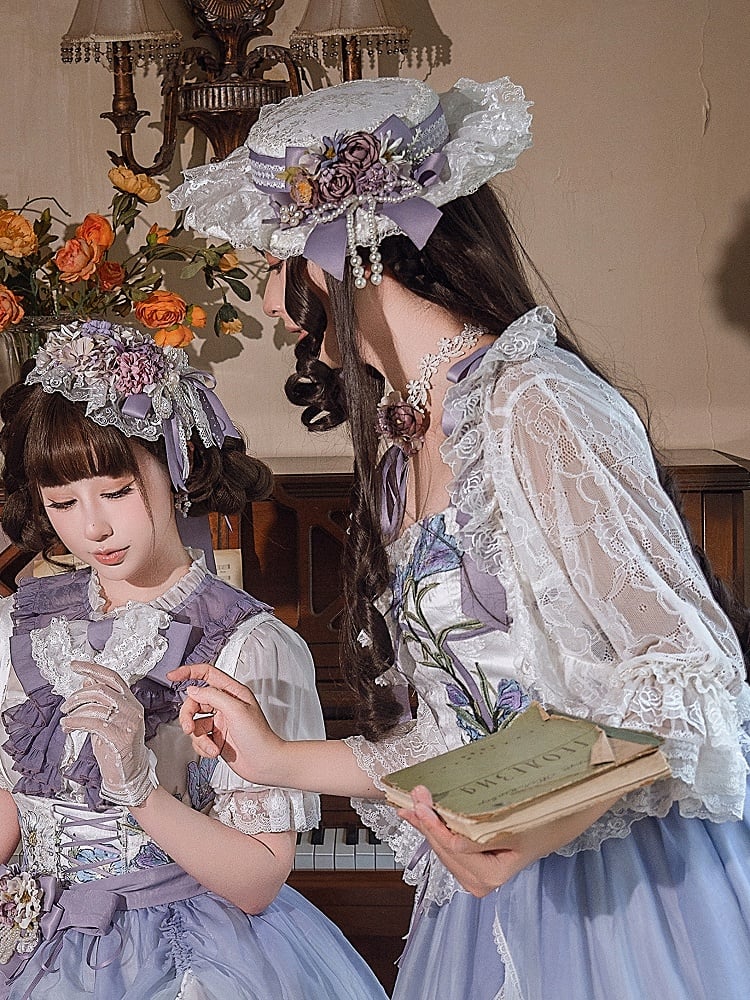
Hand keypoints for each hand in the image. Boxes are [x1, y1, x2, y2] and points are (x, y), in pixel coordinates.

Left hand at [60, 661, 155, 807]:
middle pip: (101, 689)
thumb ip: (100, 702)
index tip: (75, 665)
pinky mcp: (120, 736)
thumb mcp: (107, 721)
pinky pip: (93, 722)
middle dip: (77, 695)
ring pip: (95, 705)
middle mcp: (132, 709)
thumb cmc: (118, 749)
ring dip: (74, 711)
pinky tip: (68, 726)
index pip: (112, 677)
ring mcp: (128, 722)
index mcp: (131, 702)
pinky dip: (76, 722)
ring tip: (66, 719)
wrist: (129, 775)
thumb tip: (86, 682)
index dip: (92, 669)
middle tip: (66, 705)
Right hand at [166, 663, 285, 784]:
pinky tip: (214, 751)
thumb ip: (213, 696)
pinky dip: (203, 747)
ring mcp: (220, 722)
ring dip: (199, 737)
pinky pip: (199, 738)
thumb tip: (193, 689)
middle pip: (195, 701)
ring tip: (210, 746)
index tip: (172, 676)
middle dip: (188, 716)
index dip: (188, 672)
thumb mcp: (236, 710)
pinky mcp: (216, 738)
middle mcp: (225, 705)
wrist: (265, 764)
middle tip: (189, 728)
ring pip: (195, 723)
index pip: (207, 674)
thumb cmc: (259, 737)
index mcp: (233, 692)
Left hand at [397, 786, 532, 896]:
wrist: (556, 824)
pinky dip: (435, 830)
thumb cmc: (541, 823)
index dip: (433, 823)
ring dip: (428, 826)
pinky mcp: (471, 868)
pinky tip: (423, 816)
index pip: (452, 847)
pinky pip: (447, 848)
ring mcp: (475, 877)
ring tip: (414, 804)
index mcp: (492, 874)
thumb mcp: (512, 824)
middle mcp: (481, 882)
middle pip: (443, 849)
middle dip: (426, 822)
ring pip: (442, 849)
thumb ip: (477, 833)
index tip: (421, 802)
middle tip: (415, 795)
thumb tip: (445, 829)